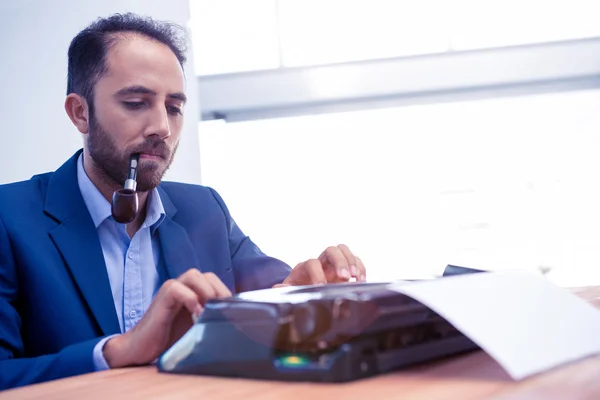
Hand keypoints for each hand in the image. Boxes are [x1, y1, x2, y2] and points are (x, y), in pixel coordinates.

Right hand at [103, 269, 230, 367]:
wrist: (141, 349)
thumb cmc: (169, 338)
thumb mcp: (197, 327)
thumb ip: (211, 319)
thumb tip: (237, 324)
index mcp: (192, 292)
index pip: (214, 280)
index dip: (225, 292)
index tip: (232, 311)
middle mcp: (182, 287)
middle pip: (206, 274)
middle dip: (219, 291)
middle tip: (223, 311)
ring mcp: (171, 291)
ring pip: (193, 275)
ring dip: (206, 291)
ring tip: (209, 311)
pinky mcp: (161, 299)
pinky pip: (176, 289)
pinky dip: (190, 300)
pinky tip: (196, 316)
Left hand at [276, 244, 365, 286]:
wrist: (306, 289)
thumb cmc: (298, 289)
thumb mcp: (289, 291)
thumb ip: (284, 290)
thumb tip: (276, 288)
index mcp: (306, 267)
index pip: (312, 263)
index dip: (317, 273)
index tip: (321, 286)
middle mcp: (321, 261)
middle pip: (331, 250)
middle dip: (339, 262)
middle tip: (345, 277)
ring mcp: (334, 263)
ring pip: (344, 250)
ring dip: (352, 262)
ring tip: (355, 278)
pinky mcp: (346, 268)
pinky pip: (356, 260)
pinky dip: (361, 268)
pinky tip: (361, 281)